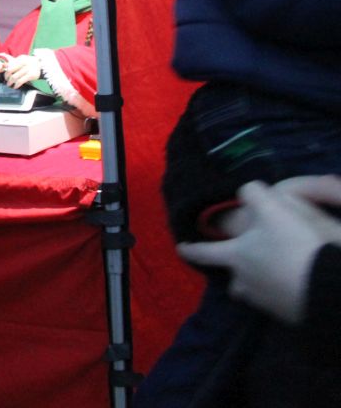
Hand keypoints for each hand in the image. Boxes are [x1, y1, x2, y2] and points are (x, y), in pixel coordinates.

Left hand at [4, 55, 41, 87]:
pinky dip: (16, 85)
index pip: (9, 65)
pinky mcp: (31, 75)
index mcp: (21, 58)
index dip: (5, 72)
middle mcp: (24, 62)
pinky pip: (20, 81)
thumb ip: (13, 63)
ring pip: (15, 77)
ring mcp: (28, 68)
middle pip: (10, 70)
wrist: (42, 66)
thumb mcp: (22, 60)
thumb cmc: (29, 64)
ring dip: (10, 82)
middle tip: (6, 81)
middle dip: (7, 77)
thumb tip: (3, 66)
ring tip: (9, 84)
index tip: (5, 76)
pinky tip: (15, 87)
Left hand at [178, 178, 340, 323]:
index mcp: (237, 257)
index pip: (205, 253)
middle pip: (233, 282)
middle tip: (240, 270)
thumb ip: (254, 194)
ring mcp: (266, 303)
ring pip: (253, 294)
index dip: (191, 249)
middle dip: (234, 274)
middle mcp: (245, 283)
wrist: (328, 288)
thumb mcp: (273, 210)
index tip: (180, 249)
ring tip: (272, 276)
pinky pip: (278, 303)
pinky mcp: (289, 315)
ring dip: (257, 286)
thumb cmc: (294, 246)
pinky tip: (295, 287)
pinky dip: (281, 295)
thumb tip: (246, 191)